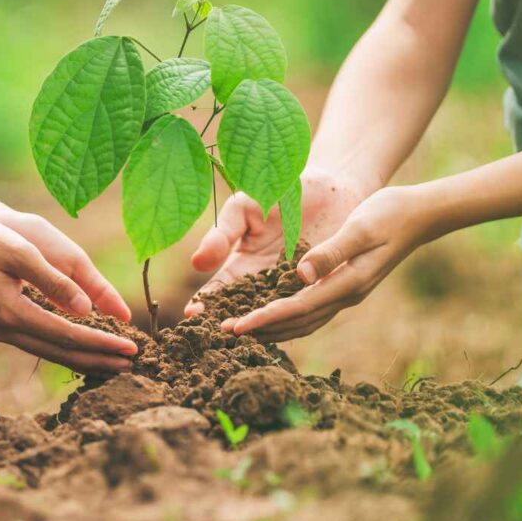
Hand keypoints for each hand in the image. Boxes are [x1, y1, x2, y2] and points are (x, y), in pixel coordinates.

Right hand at [0, 212, 137, 376]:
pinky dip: (62, 349)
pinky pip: (37, 343)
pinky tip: (79, 349)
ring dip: (82, 358)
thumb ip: (55, 282)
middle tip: (131, 365)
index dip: (102, 343)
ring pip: (48, 352)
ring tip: (112, 364)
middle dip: (98, 359)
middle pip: (60, 353)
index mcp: (11, 313)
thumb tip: (88, 309)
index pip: (68, 336)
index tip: (131, 348)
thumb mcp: (22, 252)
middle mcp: (3, 329)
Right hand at [184, 168, 366, 315]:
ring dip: (262, 324)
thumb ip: (222, 234)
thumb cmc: (278, 191)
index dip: (206, 302)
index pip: (219, 290)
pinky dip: (298, 314)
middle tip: (220, 332)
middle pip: (244, 309)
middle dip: (231, 321)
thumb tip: (197, 263)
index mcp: (242, 264)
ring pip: (275, 312)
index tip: (192, 313)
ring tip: (249, 334)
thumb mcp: (243, 209)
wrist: (329, 186)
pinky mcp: (320, 286)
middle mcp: (266, 282)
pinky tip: (289, 321)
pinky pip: (308, 303)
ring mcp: (293, 287)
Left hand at [221, 185, 431, 341]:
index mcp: (347, 283)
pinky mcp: (344, 287)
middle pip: (297, 323)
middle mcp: (346, 295)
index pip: (297, 308)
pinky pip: (311, 311)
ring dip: (273, 328)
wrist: (418, 214)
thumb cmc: (388, 214)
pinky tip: (271, 317)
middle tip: (225, 334)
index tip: (236, 327)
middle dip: (262, 330)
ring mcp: (346, 293)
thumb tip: (301, 274)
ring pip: (304, 322)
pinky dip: (287, 319)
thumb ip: (332, 251)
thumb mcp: (360, 227)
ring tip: (241, 331)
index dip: (264, 319)